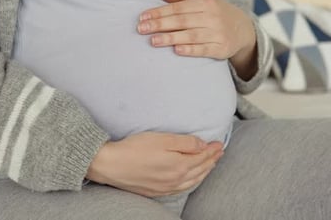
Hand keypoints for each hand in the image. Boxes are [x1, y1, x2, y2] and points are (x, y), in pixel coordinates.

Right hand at [86, 132, 223, 196]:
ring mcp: (166, 187)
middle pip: (199, 170)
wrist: (111, 165)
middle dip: (211, 160)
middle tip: (219, 152)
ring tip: (210, 164)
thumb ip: (185, 142)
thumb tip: (202, 145)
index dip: (212, 150)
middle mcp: (175, 179)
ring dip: (203, 172)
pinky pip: (181, 189)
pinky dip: (191, 182)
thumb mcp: (162, 139)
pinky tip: (191, 179)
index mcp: (179, 165)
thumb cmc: (134, 149)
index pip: (202, 157)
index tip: (219, 144)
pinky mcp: (156, 191)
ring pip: (192, 181)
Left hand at [137, 0, 257, 78]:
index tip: (143, 17)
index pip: (178, 8)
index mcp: (206, 3)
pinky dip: (190, 50)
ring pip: (191, 36)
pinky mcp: (221, 49)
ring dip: (171, 38)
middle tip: (141, 29)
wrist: (243, 29)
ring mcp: (217, 34)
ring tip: (153, 41)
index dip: (159, 12)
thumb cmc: (216, 12)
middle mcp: (212, 17)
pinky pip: (203, 50)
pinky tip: (176, 50)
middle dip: (160, 24)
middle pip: (182, 21)